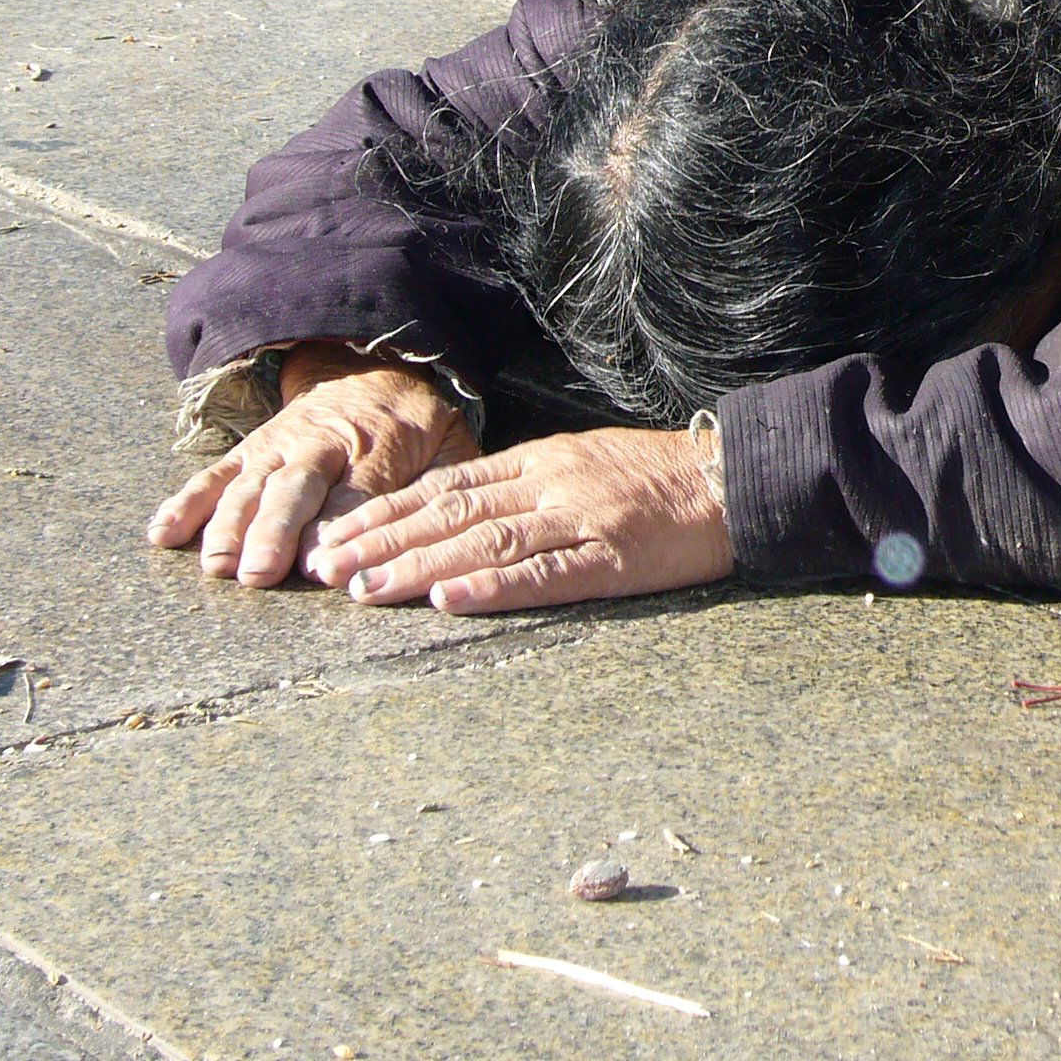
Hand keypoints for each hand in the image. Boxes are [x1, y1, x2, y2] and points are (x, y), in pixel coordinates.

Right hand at [148, 348, 478, 588]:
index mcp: (380, 446)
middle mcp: (324, 445)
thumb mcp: (450, 445)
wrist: (372, 366)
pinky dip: (186, 503)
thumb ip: (445, 486)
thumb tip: (431, 537)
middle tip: (261, 574)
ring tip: (217, 566)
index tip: (322, 568)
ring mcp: (280, 446)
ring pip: (250, 486)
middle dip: (276, 532)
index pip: (357, 493)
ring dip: (230, 526)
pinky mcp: (251, 450)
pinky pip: (214, 475)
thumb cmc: (416, 425)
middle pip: (296, 491)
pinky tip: (163, 534)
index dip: (337, 529)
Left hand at [307, 427, 733, 614]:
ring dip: (417, 566)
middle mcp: (551, 484)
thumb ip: (527, 484)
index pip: (446, 486)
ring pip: (484, 542)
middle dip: (381, 540)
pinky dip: (494, 587)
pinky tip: (450, 600)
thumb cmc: (662, 476)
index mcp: (541, 460)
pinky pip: (547, 575)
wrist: (737, 478)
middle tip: (323, 568)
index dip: (385, 511)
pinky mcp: (615, 559)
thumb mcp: (585, 461)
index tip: (334, 534)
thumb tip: (459, 511)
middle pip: (450, 512)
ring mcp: (581, 520)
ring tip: (363, 589)